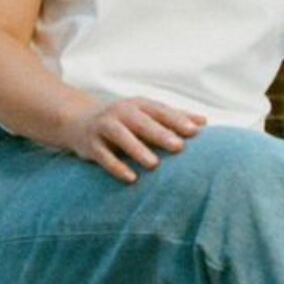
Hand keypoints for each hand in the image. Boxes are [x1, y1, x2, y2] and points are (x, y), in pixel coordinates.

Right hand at [65, 98, 206, 182]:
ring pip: (120, 136)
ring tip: (154, 164)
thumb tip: (204, 122)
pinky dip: (116, 167)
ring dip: (137, 149)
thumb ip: (174, 118)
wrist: (79, 122)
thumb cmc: (124, 121)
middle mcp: (120, 112)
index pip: (160, 110)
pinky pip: (103, 156)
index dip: (177, 120)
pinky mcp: (91, 144)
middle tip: (179, 147)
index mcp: (138, 105)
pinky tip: (131, 178)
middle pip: (141, 122)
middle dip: (160, 134)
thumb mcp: (146, 114)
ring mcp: (103, 127)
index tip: (195, 131)